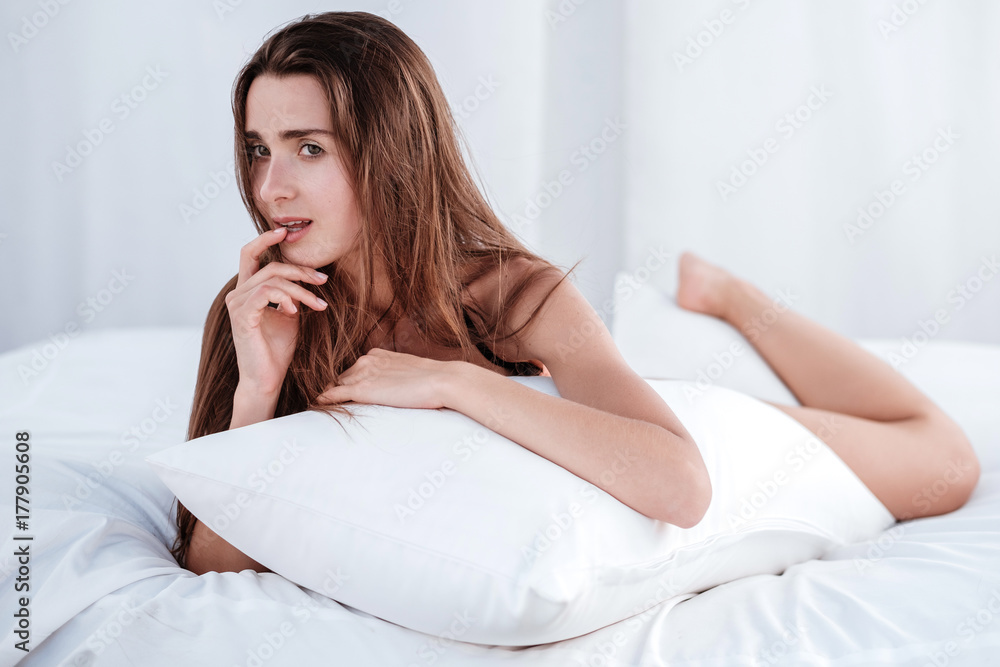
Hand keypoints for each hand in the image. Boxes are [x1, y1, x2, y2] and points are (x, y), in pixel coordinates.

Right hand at [225, 227, 329, 392]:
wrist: (267, 379)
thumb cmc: (278, 349)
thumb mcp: (290, 315)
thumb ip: (292, 293)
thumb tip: (309, 276)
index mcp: (247, 290)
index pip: (250, 254)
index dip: (265, 239)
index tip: (286, 233)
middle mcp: (238, 294)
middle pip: (270, 266)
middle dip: (300, 270)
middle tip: (323, 281)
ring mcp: (237, 304)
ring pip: (272, 280)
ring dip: (300, 289)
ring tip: (318, 304)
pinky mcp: (242, 316)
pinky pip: (266, 294)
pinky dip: (286, 298)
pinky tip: (296, 311)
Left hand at [316, 348, 460, 409]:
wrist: (441, 381)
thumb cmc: (432, 379)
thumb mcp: (408, 371)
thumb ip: (394, 376)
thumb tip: (395, 388)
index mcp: (376, 355)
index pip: (354, 370)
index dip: (348, 382)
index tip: (343, 393)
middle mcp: (366, 360)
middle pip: (342, 377)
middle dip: (336, 389)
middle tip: (326, 403)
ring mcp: (362, 374)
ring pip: (336, 386)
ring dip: (329, 396)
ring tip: (318, 409)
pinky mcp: (362, 389)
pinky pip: (334, 394)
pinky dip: (323, 400)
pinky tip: (315, 405)